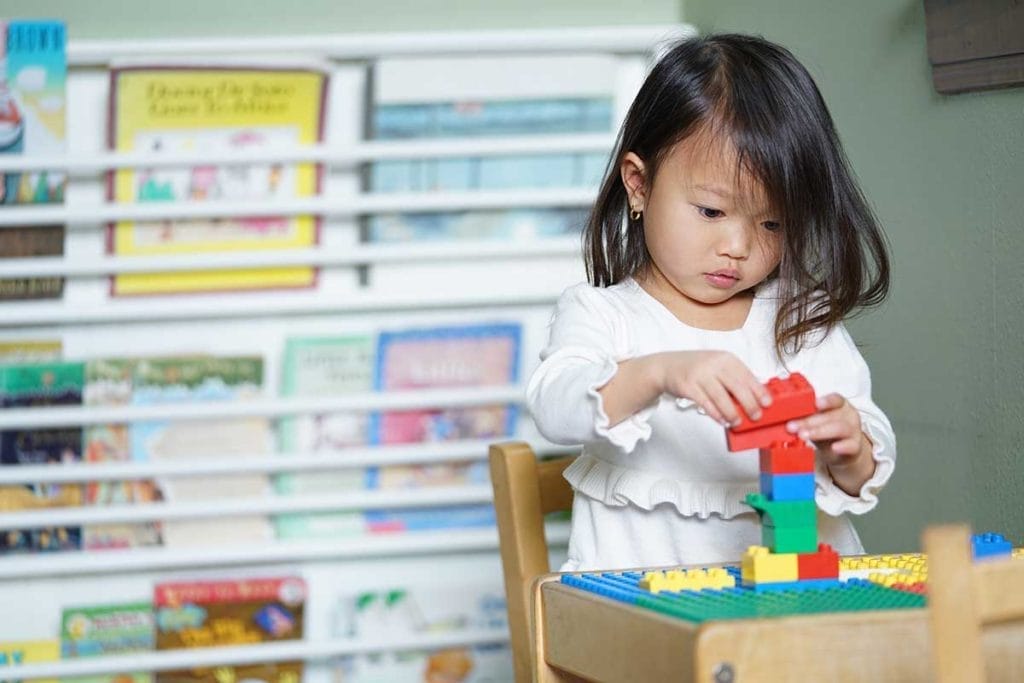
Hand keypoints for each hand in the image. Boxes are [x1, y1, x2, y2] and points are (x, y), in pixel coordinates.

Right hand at [657, 351, 772, 426]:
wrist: (666, 366)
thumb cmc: (696, 368)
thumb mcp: (717, 366)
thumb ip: (734, 378)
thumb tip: (754, 396)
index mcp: (725, 358)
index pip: (747, 375)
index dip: (759, 391)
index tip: (767, 403)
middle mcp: (713, 364)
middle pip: (736, 386)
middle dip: (749, 404)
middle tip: (756, 416)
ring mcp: (699, 374)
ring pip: (721, 397)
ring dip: (731, 413)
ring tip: (737, 422)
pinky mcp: (688, 386)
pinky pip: (705, 403)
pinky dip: (715, 413)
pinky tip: (722, 420)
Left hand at [786, 393, 875, 493]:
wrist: (842, 451)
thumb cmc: (826, 432)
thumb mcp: (816, 421)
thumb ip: (805, 417)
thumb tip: (782, 418)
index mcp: (839, 405)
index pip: (835, 399)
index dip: (826, 401)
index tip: (814, 404)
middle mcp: (848, 415)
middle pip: (830, 415)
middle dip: (809, 421)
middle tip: (791, 426)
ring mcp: (853, 431)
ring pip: (839, 428)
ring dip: (819, 432)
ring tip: (803, 436)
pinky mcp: (855, 446)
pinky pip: (851, 446)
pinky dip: (843, 446)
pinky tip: (834, 448)